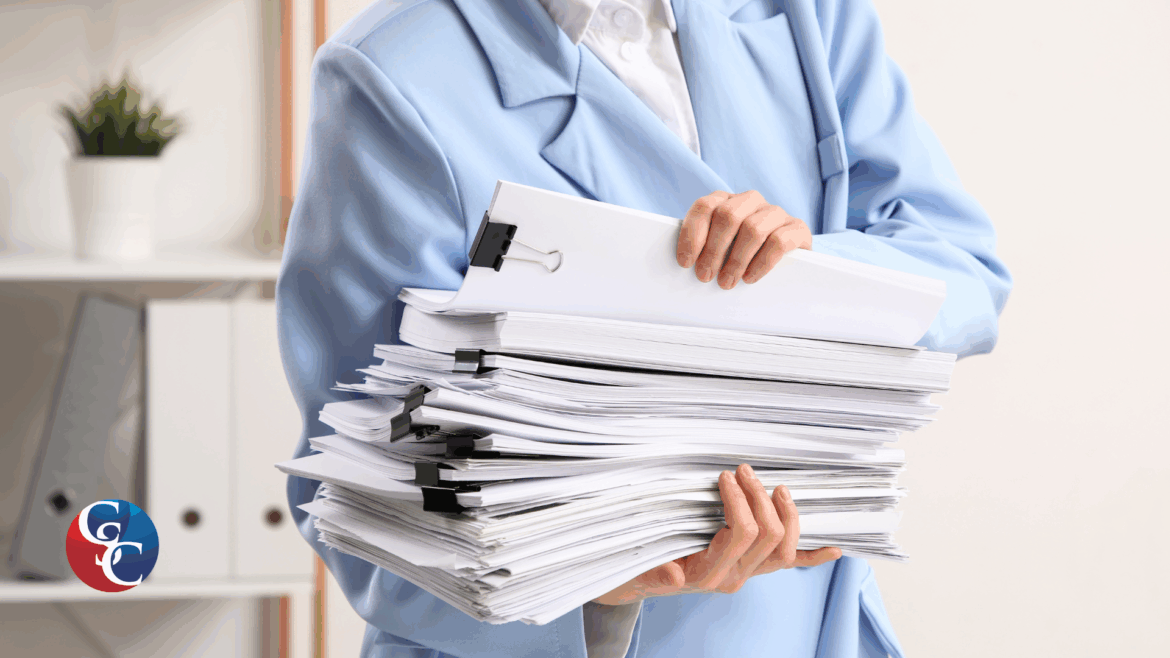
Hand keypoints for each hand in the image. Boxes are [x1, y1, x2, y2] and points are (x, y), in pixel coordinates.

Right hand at [592, 464, 840, 605]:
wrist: (637, 581)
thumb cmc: (637, 569)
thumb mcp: (638, 570)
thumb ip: (656, 573)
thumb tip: (674, 573)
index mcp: (709, 574)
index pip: (740, 534)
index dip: (739, 502)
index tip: (725, 477)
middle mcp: (733, 576)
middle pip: (768, 537)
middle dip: (760, 498)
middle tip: (743, 471)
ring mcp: (746, 573)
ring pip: (784, 549)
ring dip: (787, 515)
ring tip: (777, 488)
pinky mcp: (750, 568)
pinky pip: (786, 565)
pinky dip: (812, 558)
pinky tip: (833, 550)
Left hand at [676, 190, 811, 289]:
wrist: (788, 261)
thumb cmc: (743, 256)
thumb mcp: (720, 248)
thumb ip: (704, 247)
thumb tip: (686, 263)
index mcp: (727, 200)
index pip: (705, 206)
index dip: (692, 234)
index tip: (685, 261)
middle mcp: (751, 201)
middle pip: (728, 216)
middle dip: (713, 250)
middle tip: (705, 276)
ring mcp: (775, 212)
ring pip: (752, 228)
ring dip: (736, 260)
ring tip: (727, 282)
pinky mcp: (797, 228)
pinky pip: (778, 241)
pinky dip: (760, 263)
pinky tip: (750, 277)